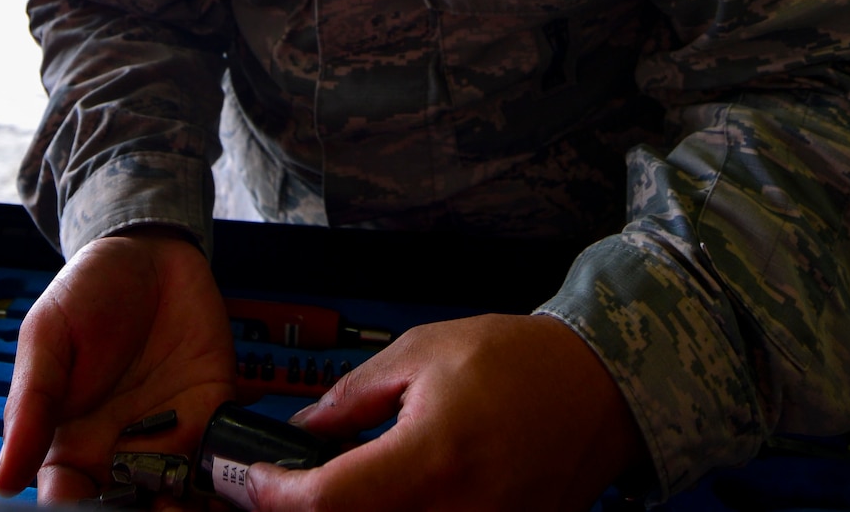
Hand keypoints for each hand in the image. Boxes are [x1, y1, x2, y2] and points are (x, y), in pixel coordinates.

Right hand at [0, 229, 236, 502]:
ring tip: (183, 506)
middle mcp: (120, 454)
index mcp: (69, 446)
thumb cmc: (86, 292)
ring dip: (183, 511)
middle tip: (154, 510)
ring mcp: (169, 441)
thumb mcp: (47, 339)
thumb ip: (30, 407)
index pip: (67, 503)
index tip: (83, 509)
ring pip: (175, 499)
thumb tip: (3, 479)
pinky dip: (226, 483)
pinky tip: (226, 485)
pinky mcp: (212, 418)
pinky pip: (221, 464)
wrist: (148, 252)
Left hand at [249, 313, 642, 511]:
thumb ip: (352, 396)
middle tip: (288, 485)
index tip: (253, 481)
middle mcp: (459, 511)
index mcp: (433, 456)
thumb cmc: (517, 363)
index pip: (330, 500)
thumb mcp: (420, 354)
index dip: (277, 496)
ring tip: (337, 487)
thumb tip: (303, 429)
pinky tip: (389, 496)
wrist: (596, 391)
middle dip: (309, 510)